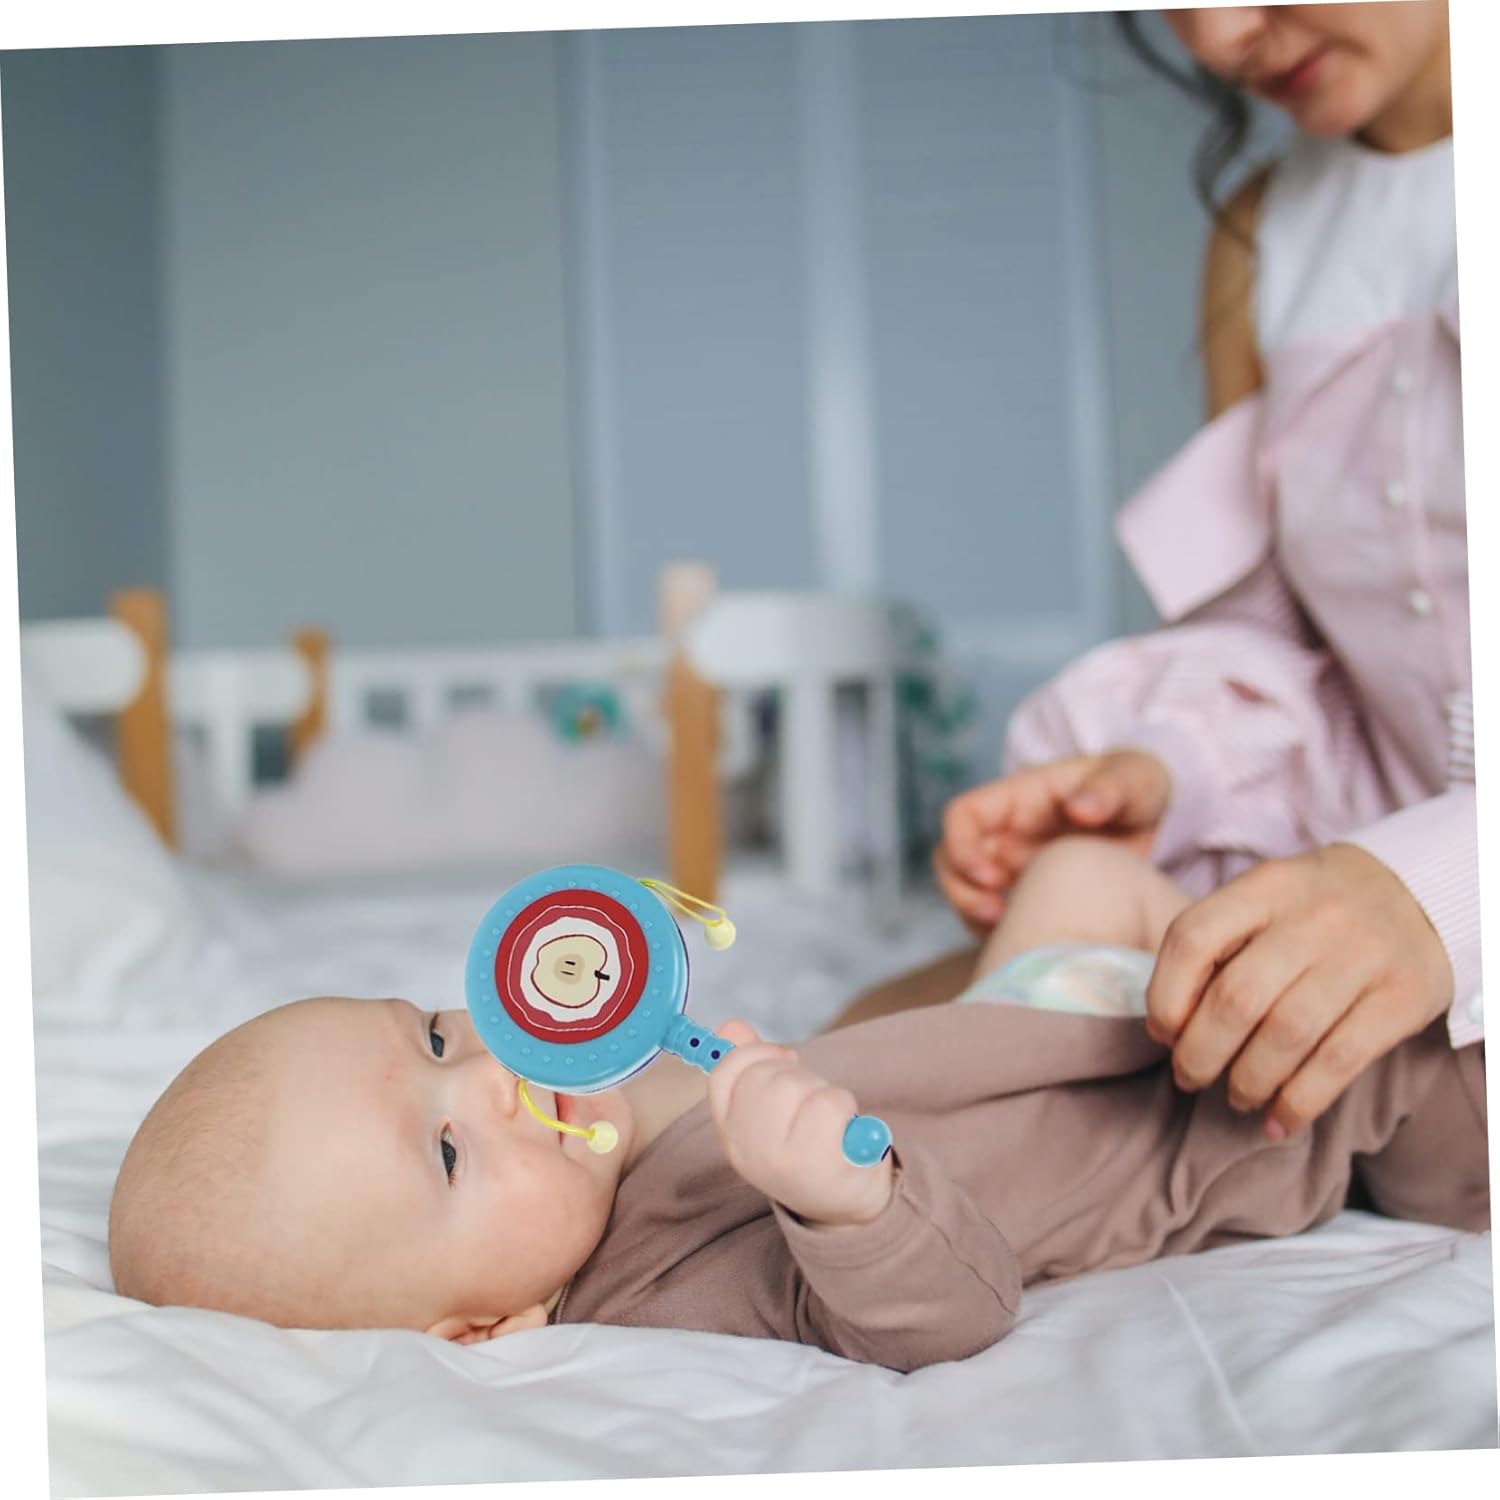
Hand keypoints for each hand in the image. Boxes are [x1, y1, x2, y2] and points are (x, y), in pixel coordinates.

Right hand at [707, 1020, 894, 1227]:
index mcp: (730, 1133)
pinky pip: (830, 1103)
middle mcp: (747, 1149)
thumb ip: (749, 1065)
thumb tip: (732, 1026)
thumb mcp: (770, 1112)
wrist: (844, 1205)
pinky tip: (844, 1131)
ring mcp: (779, 1159)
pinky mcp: (818, 1165)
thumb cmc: (807, 1146)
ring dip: (821, 1090)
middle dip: (795, 1074)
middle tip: (810, 1099)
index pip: (723, 1072)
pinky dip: (845, 1107)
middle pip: (764, 1074)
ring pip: (796, 1085)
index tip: (782, 1060)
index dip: (755, 1053)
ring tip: (826, 1120)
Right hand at [933, 749, 1171, 934]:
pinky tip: (1031, 943)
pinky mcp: (1024, 894)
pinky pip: (991, 917)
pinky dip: (999, 933)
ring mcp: (1010, 865)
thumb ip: (1111, 787)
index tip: (991, 877)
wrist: (1147, 819)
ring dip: (974, 914)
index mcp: (1018, 798)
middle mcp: (1004, 833)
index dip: (962, 847)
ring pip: (964, 890)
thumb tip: (1080, 808)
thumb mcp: (1135, 778)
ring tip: (1010, 930)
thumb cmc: (1134, 787)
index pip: (962, 816)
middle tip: (998, 915)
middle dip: (963, 891)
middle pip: (951, 860)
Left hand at [1146, 844, 1454, 1137]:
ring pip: (1286, 1034)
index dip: (1165, 995)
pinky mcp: (1403, 997)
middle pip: (1236, 997)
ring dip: (1249, 1080)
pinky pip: (1339, 1061)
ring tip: (1237, 1097)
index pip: (1192, 938)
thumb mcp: (1267, 898)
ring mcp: (1362, 956)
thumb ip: (1221, 944)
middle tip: (1190, 1077)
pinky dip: (1300, 1102)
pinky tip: (1279, 1122)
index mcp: (1265, 887)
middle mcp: (1312, 918)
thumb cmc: (1318, 910)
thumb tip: (1168, 1025)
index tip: (1163, 1032)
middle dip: (1200, 1052)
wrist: (1425, 894)